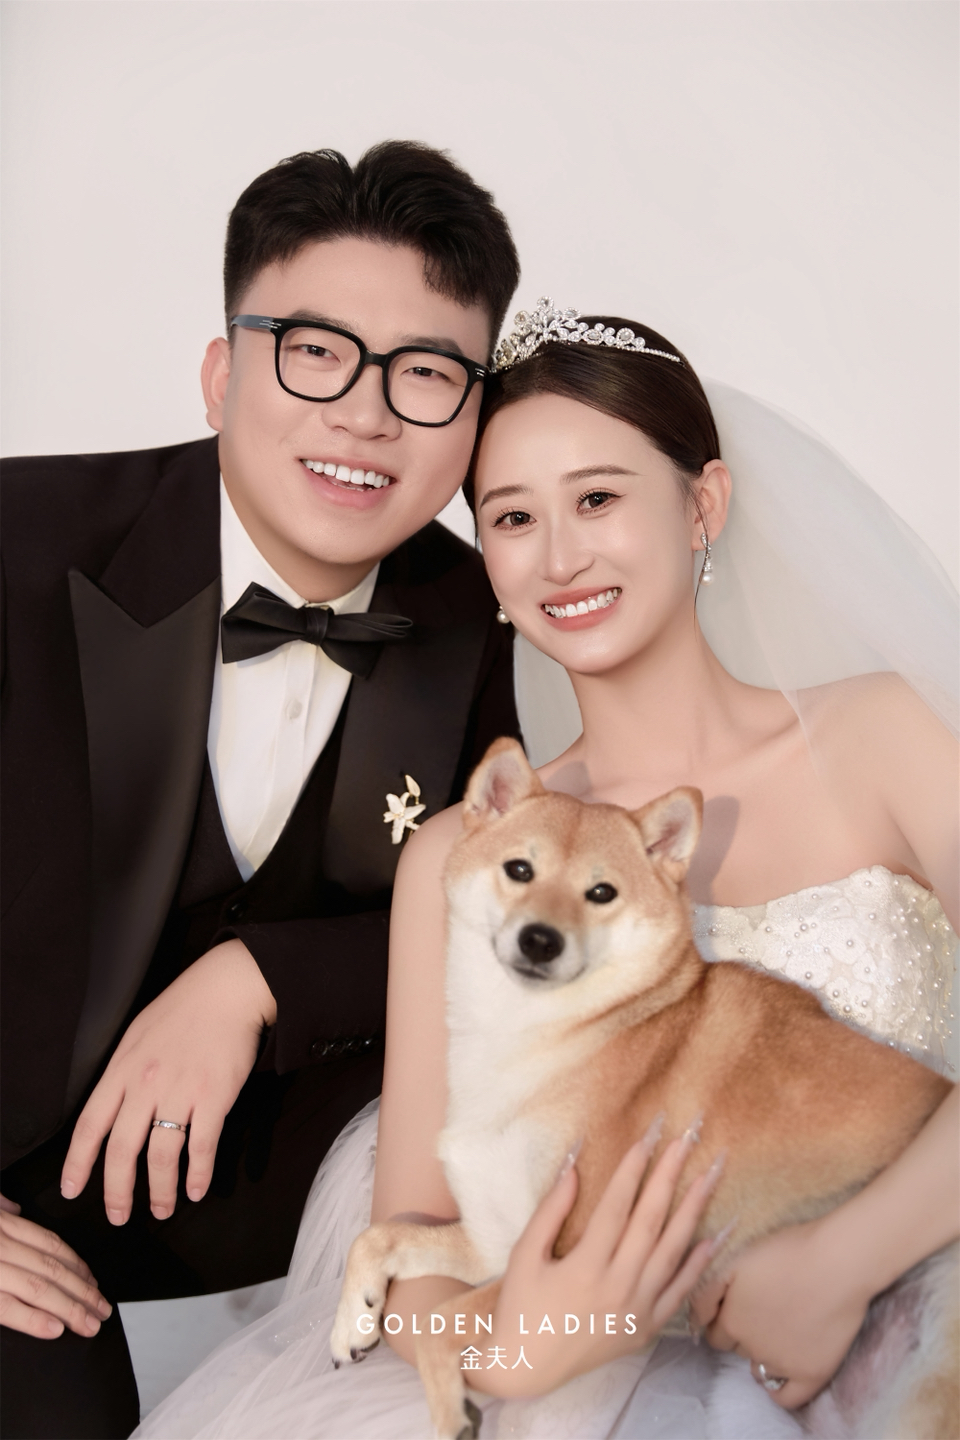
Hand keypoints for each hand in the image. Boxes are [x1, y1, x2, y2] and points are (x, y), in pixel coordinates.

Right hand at [0, 1197, 111, 1338]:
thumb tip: (14, 1208)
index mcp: (3, 1226)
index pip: (50, 1244)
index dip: (77, 1263)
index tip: (94, 1281)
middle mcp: (2, 1246)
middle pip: (53, 1269)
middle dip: (84, 1291)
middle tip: (103, 1309)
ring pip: (39, 1289)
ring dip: (71, 1309)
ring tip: (90, 1325)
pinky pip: (7, 1308)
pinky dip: (33, 1319)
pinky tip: (56, 1329)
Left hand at [61, 940, 276, 1223]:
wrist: (228, 990)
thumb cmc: (182, 1010)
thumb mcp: (137, 1035)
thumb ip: (122, 1073)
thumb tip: (112, 1111)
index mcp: (122, 1069)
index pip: (90, 1125)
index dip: (78, 1163)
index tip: (72, 1190)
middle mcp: (146, 1084)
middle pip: (123, 1149)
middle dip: (117, 1191)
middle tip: (118, 1216)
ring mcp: (181, 1091)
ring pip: (162, 1155)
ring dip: (161, 1190)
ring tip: (162, 1210)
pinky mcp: (215, 1097)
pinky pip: (202, 1146)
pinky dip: (199, 1174)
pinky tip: (197, 1190)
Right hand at [480, 1126, 722, 1397]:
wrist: (527, 1368)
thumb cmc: (521, 1306)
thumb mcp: (525, 1254)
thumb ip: (551, 1210)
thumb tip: (574, 1166)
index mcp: (585, 1267)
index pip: (616, 1207)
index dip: (633, 1169)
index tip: (647, 1137)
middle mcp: (617, 1287)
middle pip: (651, 1221)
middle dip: (669, 1176)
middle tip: (686, 1140)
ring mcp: (637, 1310)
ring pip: (672, 1251)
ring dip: (693, 1209)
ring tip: (711, 1175)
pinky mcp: (646, 1328)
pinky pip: (679, 1292)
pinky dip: (698, 1263)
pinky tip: (714, 1234)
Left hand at [691, 1218, 869, 1408]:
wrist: (836, 1262)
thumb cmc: (785, 1252)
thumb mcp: (734, 1260)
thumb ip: (707, 1292)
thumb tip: (694, 1320)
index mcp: (731, 1320)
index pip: (715, 1334)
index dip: (725, 1320)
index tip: (738, 1307)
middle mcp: (751, 1348)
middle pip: (738, 1348)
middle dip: (744, 1334)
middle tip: (764, 1312)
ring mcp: (781, 1364)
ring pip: (759, 1368)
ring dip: (763, 1354)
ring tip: (780, 1330)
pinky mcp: (811, 1374)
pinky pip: (787, 1398)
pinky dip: (780, 1391)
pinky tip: (782, 1374)